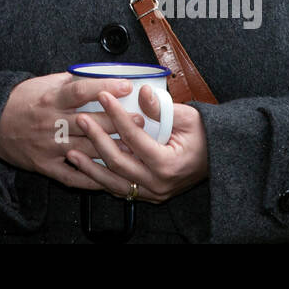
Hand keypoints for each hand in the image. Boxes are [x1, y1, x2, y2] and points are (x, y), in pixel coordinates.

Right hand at [0, 73, 134, 190]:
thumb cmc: (20, 101)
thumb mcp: (41, 84)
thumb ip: (69, 82)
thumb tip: (97, 76)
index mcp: (50, 99)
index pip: (81, 91)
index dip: (105, 88)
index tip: (127, 86)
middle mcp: (51, 123)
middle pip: (91, 122)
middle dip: (118, 121)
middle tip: (142, 120)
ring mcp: (49, 146)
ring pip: (87, 150)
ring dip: (113, 149)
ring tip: (135, 147)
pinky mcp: (45, 165)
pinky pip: (72, 176)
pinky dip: (92, 178)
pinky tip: (110, 176)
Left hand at [66, 86, 209, 201]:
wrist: (217, 158)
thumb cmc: (203, 136)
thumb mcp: (188, 117)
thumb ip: (162, 108)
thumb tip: (142, 93)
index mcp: (168, 164)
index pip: (134, 137)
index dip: (116, 115)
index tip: (103, 96)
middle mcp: (159, 183)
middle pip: (118, 162)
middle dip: (97, 139)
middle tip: (80, 120)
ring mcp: (153, 193)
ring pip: (114, 183)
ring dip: (90, 167)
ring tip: (71, 151)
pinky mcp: (148, 195)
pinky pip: (119, 190)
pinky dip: (100, 180)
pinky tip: (86, 169)